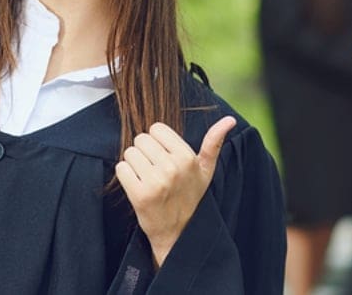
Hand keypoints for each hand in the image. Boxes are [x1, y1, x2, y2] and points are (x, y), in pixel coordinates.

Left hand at [116, 116, 236, 267]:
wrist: (178, 232)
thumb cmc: (190, 195)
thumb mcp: (205, 170)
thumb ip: (214, 142)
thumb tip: (230, 119)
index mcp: (187, 157)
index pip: (156, 128)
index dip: (157, 142)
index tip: (164, 157)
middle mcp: (172, 168)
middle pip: (141, 139)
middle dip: (145, 152)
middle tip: (155, 170)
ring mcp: (156, 182)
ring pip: (130, 153)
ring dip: (134, 164)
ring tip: (147, 178)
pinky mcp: (139, 195)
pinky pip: (121, 169)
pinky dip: (126, 176)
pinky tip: (138, 186)